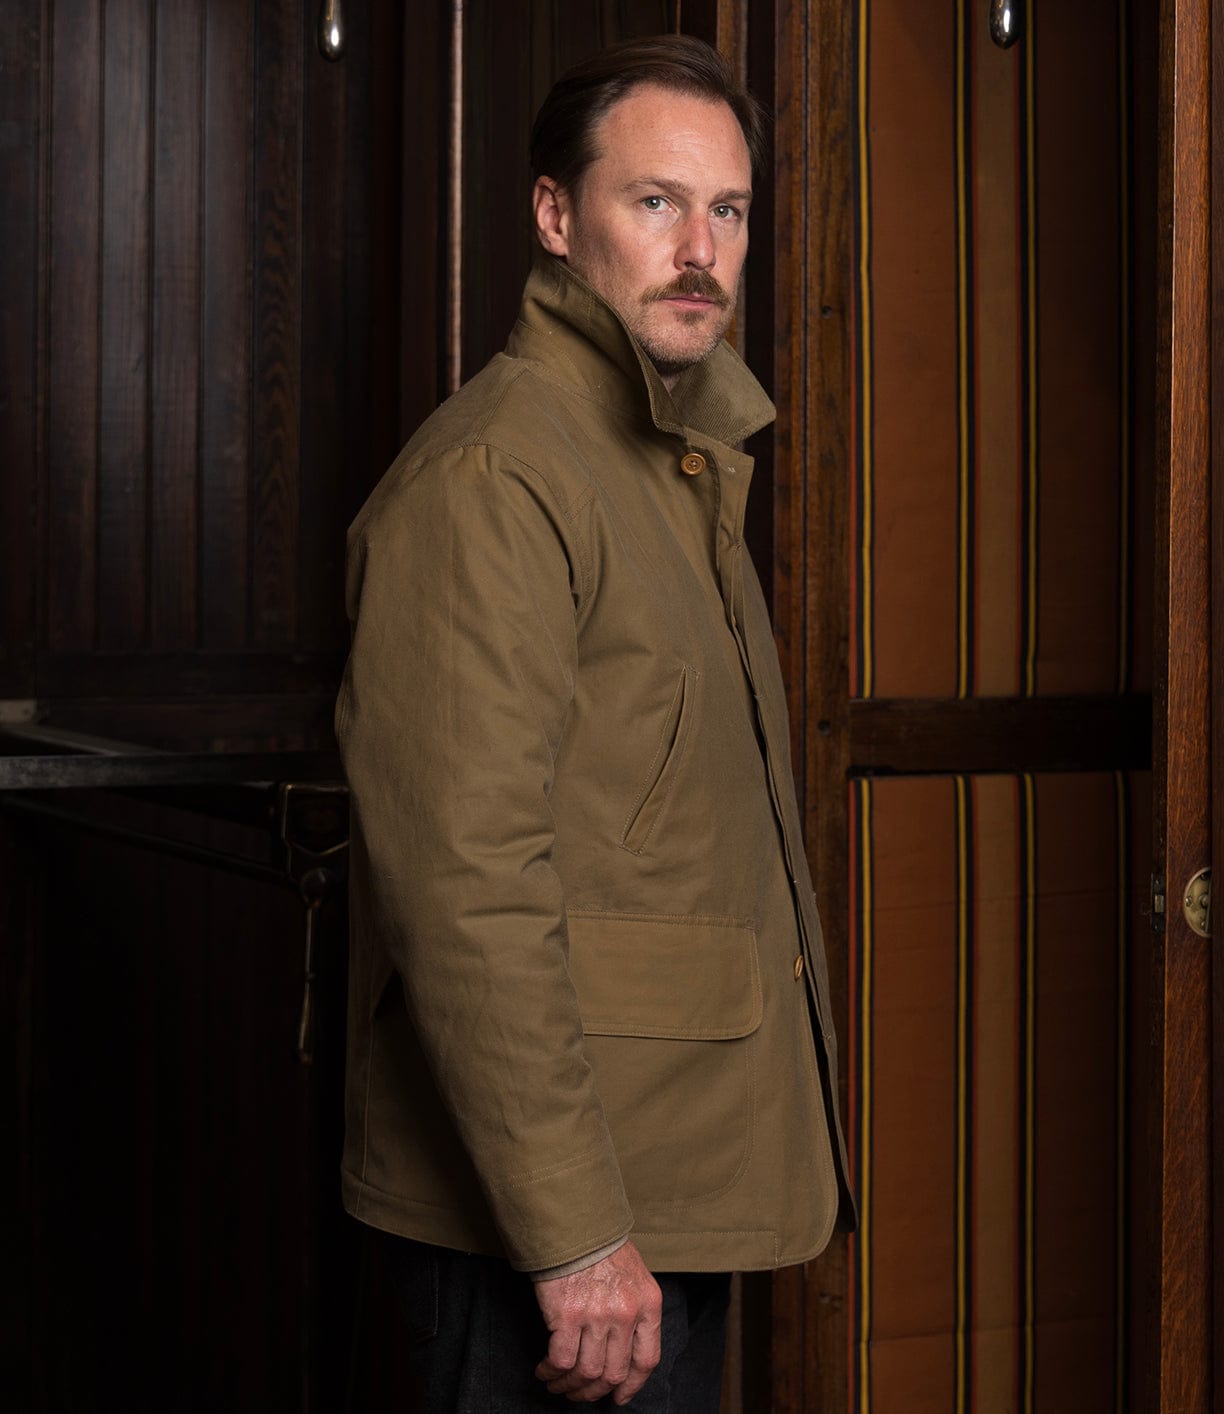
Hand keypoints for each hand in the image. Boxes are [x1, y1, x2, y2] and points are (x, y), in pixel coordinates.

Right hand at [534, 1240, 661, 1403]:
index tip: (618, 1397)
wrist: (573, 1223)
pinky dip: (551, 1372)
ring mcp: (598, 1316)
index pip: (646, 1360)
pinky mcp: (568, 1315)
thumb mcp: (633, 1275)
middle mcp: (626, 1313)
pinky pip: (561, 1360)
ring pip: (587, 1373)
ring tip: (557, 1383)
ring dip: (569, 1386)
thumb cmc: (600, 1246)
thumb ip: (634, 1310)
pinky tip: (544, 1370)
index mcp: (648, 1304)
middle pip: (614, 1373)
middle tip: (579, 1392)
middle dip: (594, 1391)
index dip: (632, 1386)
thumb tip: (622, 1349)